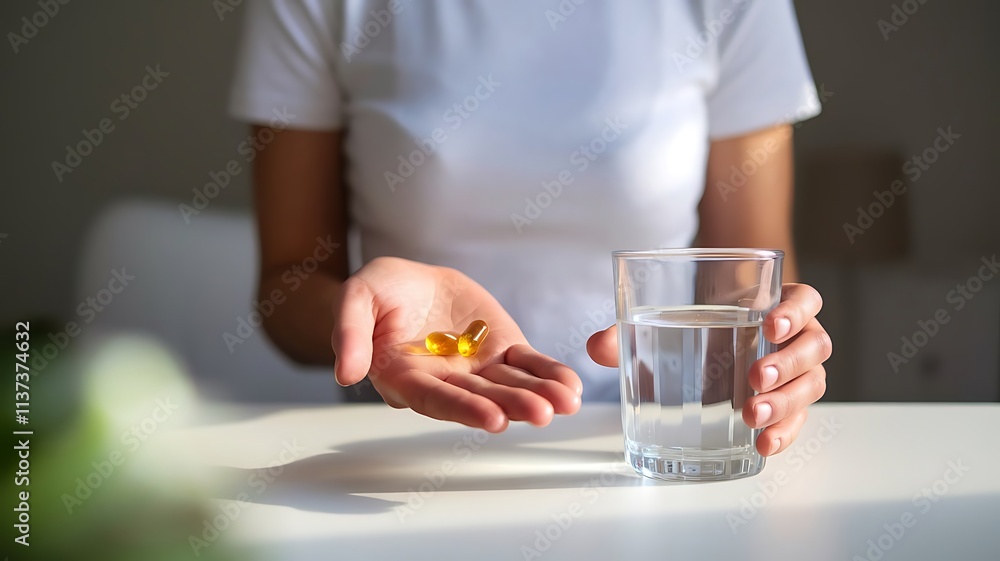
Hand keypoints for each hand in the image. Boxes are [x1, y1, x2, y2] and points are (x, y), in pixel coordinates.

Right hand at [332, 257, 581, 431]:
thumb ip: (350, 331)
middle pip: (479, 398)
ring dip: (538, 396)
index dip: (462, 409)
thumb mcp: (358, 296)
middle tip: (540, 413)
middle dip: (511, 406)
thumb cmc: (380, 291)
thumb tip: (345, 373)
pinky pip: (527, 366)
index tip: (491, 419)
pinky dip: (548, 375)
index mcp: (406, 378)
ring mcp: (477, 370)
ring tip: (567, 402)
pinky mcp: (502, 351)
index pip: (434, 398)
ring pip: (509, 387)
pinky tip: (570, 386)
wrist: (412, 280)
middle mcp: (444, 382)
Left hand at [586, 283, 830, 455]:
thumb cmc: (692, 330)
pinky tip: (763, 444)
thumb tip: (596, 347)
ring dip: (787, 401)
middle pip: (814, 346)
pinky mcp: (789, 406)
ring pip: (812, 384)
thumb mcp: (660, 325)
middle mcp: (795, 338)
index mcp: (774, 304)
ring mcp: (796, 374)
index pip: (805, 299)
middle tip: (754, 378)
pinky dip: (785, 432)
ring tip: (752, 415)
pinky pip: (799, 420)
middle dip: (788, 363)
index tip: (770, 323)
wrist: (703, 354)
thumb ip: (628, 332)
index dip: (795, 309)